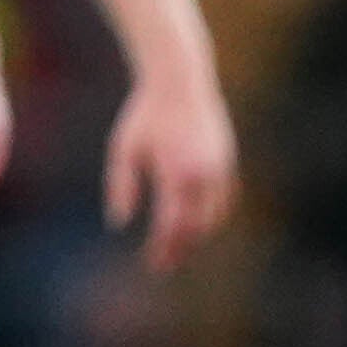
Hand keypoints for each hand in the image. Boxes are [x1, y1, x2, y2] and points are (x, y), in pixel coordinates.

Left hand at [107, 64, 236, 272]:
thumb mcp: (123, 149)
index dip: (163, 248)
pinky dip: (212, 216)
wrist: (180, 82)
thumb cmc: (144, 115)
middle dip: (180, 248)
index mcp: (177, 174)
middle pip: (196, 227)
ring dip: (196, 235)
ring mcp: (221, 168)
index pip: (172, 225)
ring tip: (177, 248)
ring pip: (214, 216)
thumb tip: (118, 223)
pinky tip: (195, 224)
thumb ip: (120, 186)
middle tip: (163, 264)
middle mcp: (204, 175)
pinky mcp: (228, 161)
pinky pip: (224, 199)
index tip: (152, 263)